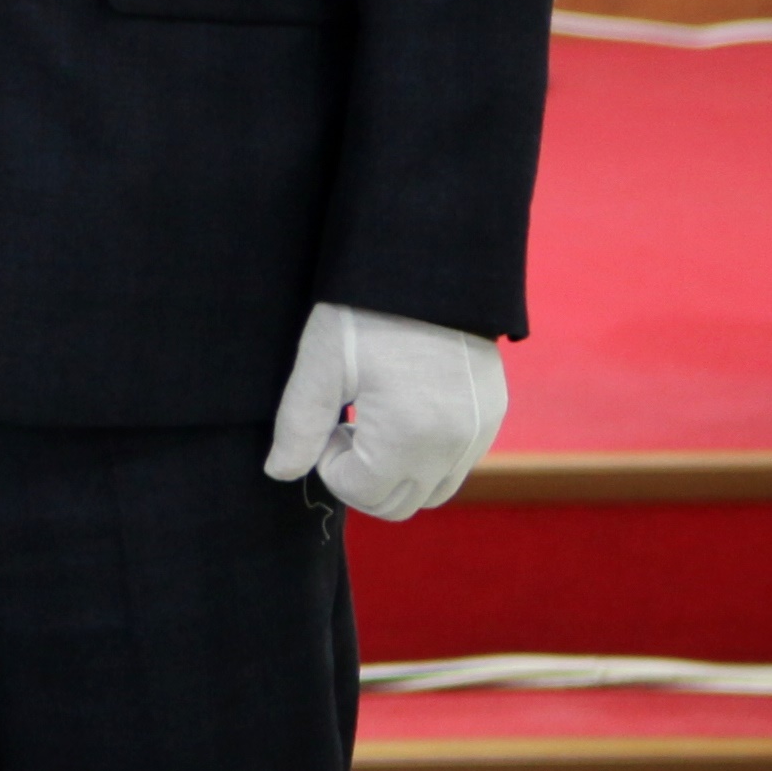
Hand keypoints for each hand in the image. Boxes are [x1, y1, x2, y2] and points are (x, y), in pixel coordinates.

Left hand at [263, 301, 508, 520]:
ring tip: (371, 418)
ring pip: (432, 491)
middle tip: (344, 424)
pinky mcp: (492, 418)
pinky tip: (401, 410)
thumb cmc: (365, 311)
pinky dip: (425, 457)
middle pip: (400, 504)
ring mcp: (479, 434)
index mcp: (409, 435)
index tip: (327, 421)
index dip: (330, 465)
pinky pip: (456, 464)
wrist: (427, 267)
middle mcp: (453, 445)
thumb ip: (298, 426)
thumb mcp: (320, 364)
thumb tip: (279, 473)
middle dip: (361, 477)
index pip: (362, 493)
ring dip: (394, 472)